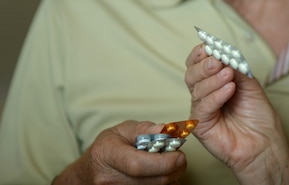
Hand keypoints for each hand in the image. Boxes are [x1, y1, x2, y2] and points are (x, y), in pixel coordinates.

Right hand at [52, 120, 185, 184]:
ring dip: (170, 178)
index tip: (180, 155)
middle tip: (179, 157)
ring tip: (166, 165)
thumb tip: (166, 130)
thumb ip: (145, 128)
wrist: (88, 172)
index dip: (164, 162)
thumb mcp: (122, 130)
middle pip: (153, 181)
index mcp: (107, 155)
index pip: (139, 165)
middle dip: (174, 169)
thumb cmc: (108, 148)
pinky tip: (158, 175)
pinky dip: (162, 184)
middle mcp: (109, 179)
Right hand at [185, 44, 288, 184]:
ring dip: (213, 79)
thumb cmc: (258, 115)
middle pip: (191, 74)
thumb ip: (236, 68)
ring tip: (229, 74)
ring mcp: (201, 110)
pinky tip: (229, 89)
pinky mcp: (201, 127)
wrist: (265, 142)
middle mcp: (204, 95)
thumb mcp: (250, 84)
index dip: (200, 54)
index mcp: (213, 82)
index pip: (197, 63)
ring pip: (196, 89)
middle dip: (204, 65)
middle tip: (218, 60)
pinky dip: (216, 95)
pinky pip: (203, 107)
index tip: (209, 45)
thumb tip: (224, 52)